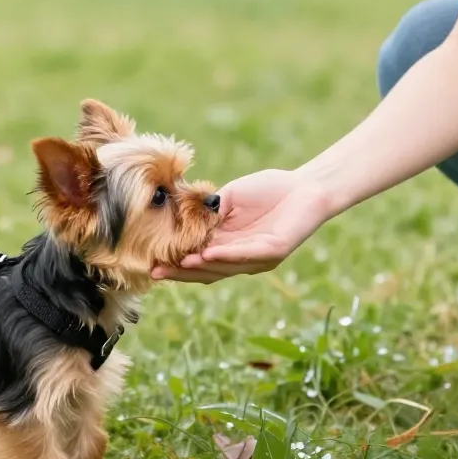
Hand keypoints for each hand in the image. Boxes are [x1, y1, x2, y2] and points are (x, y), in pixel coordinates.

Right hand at [151, 169, 330, 284]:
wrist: (305, 186)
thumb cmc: (268, 190)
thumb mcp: (230, 199)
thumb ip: (208, 212)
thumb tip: (180, 217)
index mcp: (229, 246)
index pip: (198, 261)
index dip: (176, 264)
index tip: (151, 263)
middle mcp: (242, 258)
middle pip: (207, 271)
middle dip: (181, 272)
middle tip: (156, 272)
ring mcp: (259, 258)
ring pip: (225, 267)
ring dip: (201, 266)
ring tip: (179, 263)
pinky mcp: (275, 251)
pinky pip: (247, 255)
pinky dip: (227, 255)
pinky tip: (208, 253)